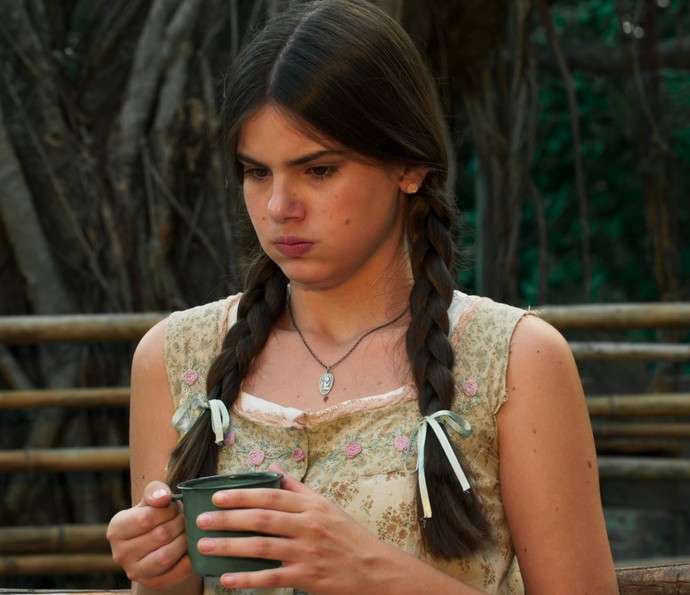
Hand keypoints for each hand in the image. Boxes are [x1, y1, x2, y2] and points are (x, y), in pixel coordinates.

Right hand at [107, 480, 192, 587]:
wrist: (158, 543)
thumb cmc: (155, 515)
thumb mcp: (151, 499)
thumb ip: (155, 491)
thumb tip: (162, 496)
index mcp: (117, 529)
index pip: (145, 518)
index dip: (167, 510)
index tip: (175, 507)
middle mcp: (120, 553)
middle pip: (160, 536)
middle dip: (179, 523)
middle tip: (186, 518)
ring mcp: (135, 572)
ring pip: (166, 556)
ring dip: (185, 540)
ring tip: (189, 531)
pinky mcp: (152, 583)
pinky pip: (176, 572)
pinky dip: (189, 559)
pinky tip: (193, 548)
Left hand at [195, 463, 386, 593]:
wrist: (374, 569)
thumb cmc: (348, 536)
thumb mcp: (327, 506)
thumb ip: (299, 490)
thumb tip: (274, 472)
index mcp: (311, 506)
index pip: (271, 496)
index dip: (243, 495)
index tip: (217, 495)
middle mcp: (308, 526)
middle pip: (262, 519)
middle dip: (228, 518)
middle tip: (201, 520)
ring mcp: (307, 552)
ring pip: (262, 547)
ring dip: (230, 546)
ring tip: (205, 546)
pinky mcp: (307, 577)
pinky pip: (271, 578)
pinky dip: (247, 578)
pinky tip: (227, 578)